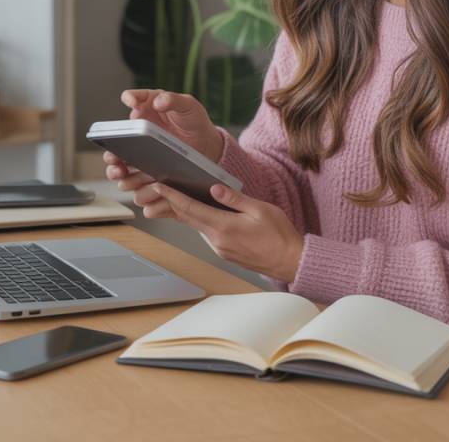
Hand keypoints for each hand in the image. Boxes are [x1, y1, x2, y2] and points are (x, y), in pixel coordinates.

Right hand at [104, 89, 223, 219]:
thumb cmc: (195, 122)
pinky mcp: (145, 166)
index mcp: (147, 106)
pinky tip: (137, 184)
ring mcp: (140, 148)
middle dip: (111, 144)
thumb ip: (173, 99)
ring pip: (119, 161)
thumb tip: (158, 101)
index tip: (132, 103)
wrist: (207, 145)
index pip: (132, 98)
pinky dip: (132, 182)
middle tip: (114, 152)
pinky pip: (132, 177)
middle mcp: (138, 128)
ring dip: (116, 168)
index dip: (129, 99)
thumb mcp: (188, 105)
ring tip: (121, 171)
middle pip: (116, 136)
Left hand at [152, 181, 305, 282]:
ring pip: (197, 226)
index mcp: (224, 226)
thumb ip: (234, 199)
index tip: (158, 187)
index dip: (172, 197)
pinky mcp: (225, 253)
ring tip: (173, 198)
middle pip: (188, 218)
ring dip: (185, 213)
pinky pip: (207, 233)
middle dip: (171, 203)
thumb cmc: (280, 235)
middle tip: (156, 190)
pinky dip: (199, 221)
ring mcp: (220, 249)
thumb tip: (214, 189)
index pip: (190, 209)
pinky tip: (199, 213)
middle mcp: (217, 240)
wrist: (291, 262)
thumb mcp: (259, 209)